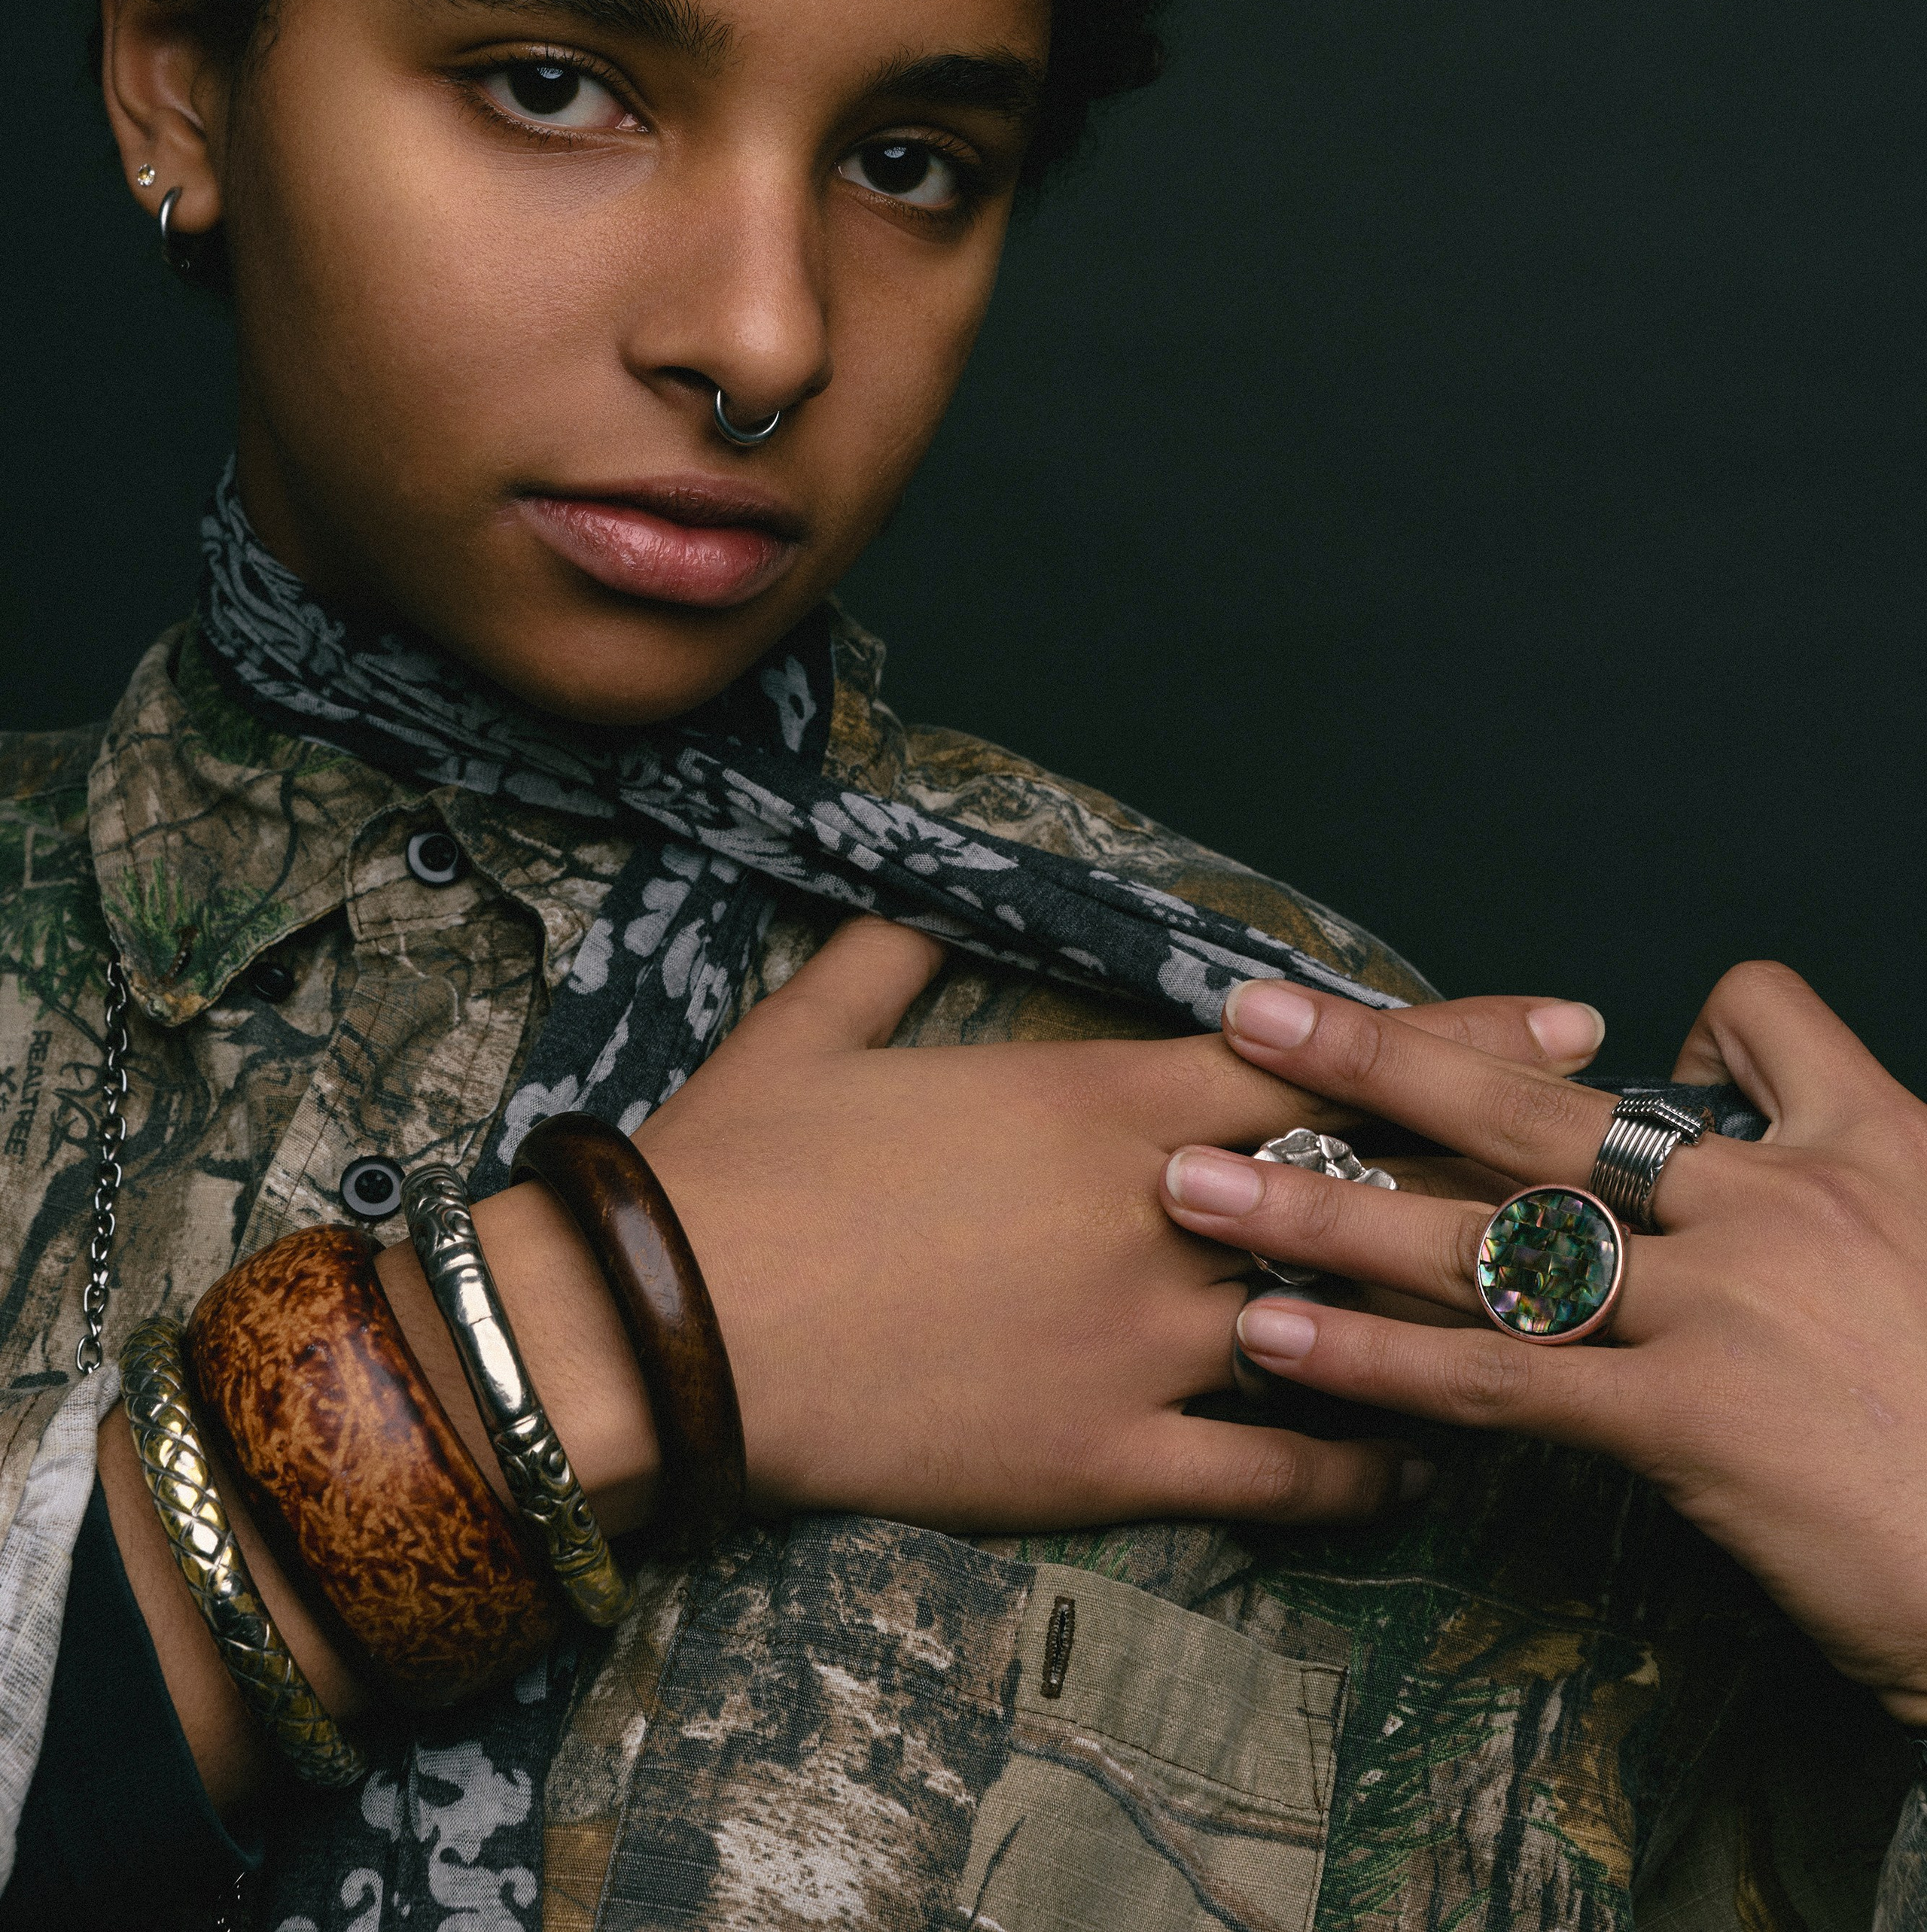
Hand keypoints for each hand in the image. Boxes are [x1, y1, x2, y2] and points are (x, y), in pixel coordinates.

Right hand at [635, 922, 1604, 1534]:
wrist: (670, 1328)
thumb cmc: (744, 1167)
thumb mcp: (813, 1030)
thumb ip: (883, 954)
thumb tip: (904, 897)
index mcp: (1101, 1102)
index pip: (1319, 1062)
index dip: (1451, 1039)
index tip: (1560, 1024)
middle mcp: (1156, 1215)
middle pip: (1371, 1187)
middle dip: (1501, 1165)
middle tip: (1604, 1160)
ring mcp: (1145, 1343)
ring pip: (1351, 1332)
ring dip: (1453, 1324)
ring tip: (1545, 1326)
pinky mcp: (1107, 1459)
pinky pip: (1275, 1473)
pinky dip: (1359, 1470)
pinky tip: (1417, 1469)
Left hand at [1165, 959, 1926, 1720]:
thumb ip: (1854, 1199)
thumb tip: (1754, 1171)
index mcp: (1870, 1144)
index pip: (1749, 1016)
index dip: (1671, 1022)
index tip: (1613, 1046)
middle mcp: (1783, 1202)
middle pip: (1548, 1100)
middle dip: (1385, 1053)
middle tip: (1255, 1013)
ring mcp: (1730, 1306)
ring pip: (1492, 1233)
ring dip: (1329, 1201)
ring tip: (1196, 1182)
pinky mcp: (1693, 1424)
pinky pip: (1502, 1380)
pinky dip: (1378, 1357)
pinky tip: (1280, 1340)